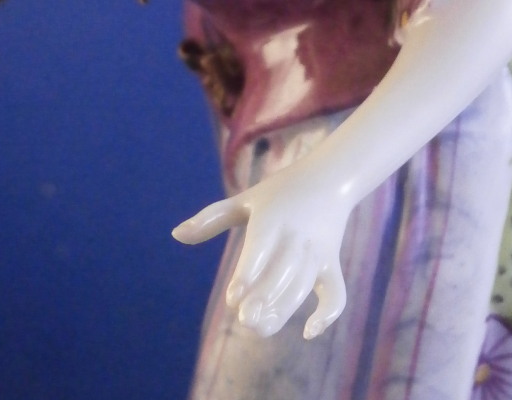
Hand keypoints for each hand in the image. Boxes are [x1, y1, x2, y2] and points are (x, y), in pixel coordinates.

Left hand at [172, 165, 349, 338]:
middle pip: (283, 271)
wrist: (330, 178)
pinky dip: (329, 314)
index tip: (232, 299)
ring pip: (304, 286)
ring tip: (261, 328)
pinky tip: (309, 333)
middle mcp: (296, 236)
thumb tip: (175, 235)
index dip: (248, 273)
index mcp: (272, 218)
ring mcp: (318, 252)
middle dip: (265, 297)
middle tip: (245, 321)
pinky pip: (336, 292)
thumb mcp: (246, 200)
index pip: (261, 246)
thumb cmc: (279, 192)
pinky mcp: (332, 264)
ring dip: (285, 308)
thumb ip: (211, 218)